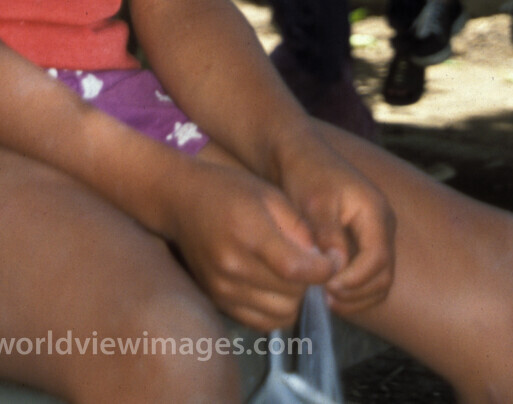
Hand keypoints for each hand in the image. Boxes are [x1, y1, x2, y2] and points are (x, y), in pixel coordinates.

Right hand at [168, 160, 335, 331]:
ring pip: (280, 315)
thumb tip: (325, 261)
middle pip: (293, 296)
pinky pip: (261, 322)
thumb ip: (300, 228)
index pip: (297, 269)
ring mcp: (222, 288)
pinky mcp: (217, 300)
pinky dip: (275, 309)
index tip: (333, 260)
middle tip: (309, 263)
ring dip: (294, 299)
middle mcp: (233, 266)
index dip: (324, 269)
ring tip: (291, 274)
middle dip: (310, 283)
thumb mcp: (270, 195)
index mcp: (249, 233)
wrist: (180, 200)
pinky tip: (272, 285)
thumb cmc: (230, 190)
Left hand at [279, 134, 395, 316]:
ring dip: (356, 296)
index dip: (355, 280)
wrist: (296, 155)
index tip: (327, 286)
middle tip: (325, 299)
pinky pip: (367, 275)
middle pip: (383, 276)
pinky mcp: (362, 240)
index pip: (378, 260)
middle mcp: (382, 224)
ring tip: (325, 300)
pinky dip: (353, 288)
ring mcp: (375, 233)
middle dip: (357, 293)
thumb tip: (338, 270)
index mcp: (375, 212)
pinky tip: (327, 292)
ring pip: (378, 280)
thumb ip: (329, 236)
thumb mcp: (315, 203)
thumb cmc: (304, 174)